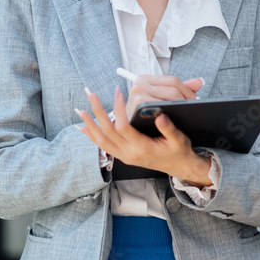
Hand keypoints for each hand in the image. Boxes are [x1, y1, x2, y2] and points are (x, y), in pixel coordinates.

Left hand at [75, 77, 212, 185]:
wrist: (178, 167)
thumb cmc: (178, 151)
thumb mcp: (179, 140)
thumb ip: (169, 129)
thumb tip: (160, 116)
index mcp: (142, 148)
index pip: (123, 127)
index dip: (118, 109)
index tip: (118, 93)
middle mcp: (129, 154)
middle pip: (107, 132)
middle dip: (97, 111)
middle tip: (92, 95)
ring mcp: (124, 156)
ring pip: (101, 140)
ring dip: (90, 124)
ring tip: (80, 110)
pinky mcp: (122, 156)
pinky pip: (103, 146)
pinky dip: (92, 136)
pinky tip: (84, 128)